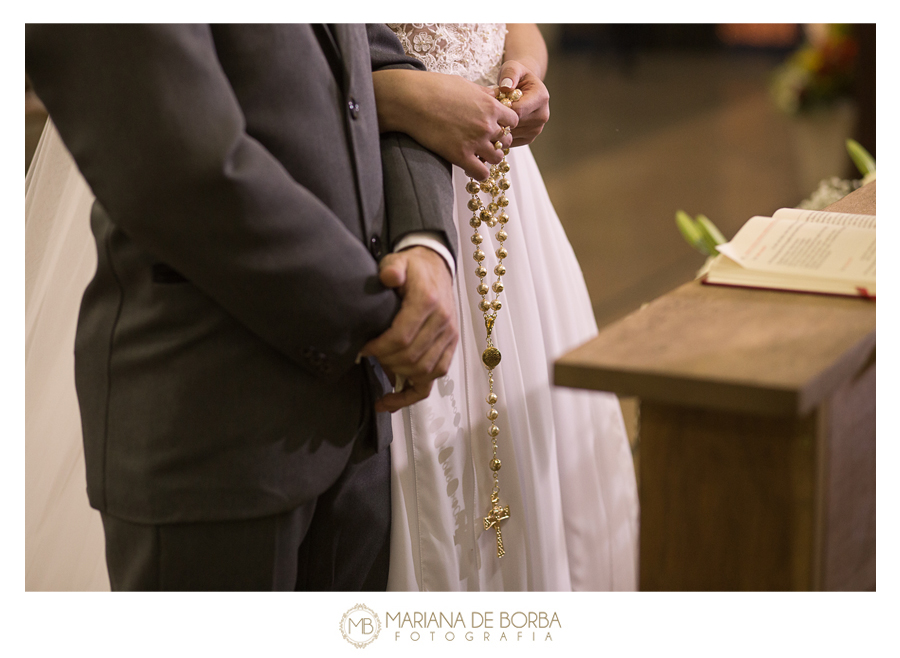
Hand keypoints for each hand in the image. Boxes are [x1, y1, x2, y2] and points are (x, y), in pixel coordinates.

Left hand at [360, 246, 457, 412]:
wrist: (437, 268)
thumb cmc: (413, 268)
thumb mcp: (399, 260)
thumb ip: (392, 268)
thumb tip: (389, 276)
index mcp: (429, 302)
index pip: (402, 336)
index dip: (379, 347)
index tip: (363, 347)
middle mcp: (443, 323)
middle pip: (411, 357)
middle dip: (385, 361)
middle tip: (369, 355)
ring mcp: (449, 338)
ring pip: (423, 371)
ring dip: (398, 374)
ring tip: (381, 368)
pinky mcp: (449, 349)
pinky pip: (433, 379)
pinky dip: (411, 394)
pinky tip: (390, 401)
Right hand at [374, 69, 518, 179]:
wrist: (411, 99)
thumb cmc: (435, 87)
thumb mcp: (465, 85)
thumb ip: (485, 94)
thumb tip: (498, 95)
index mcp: (490, 106)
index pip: (513, 121)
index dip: (504, 124)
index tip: (493, 125)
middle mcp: (487, 125)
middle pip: (505, 141)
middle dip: (497, 141)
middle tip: (483, 141)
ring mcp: (475, 142)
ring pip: (497, 158)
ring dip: (489, 157)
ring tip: (477, 154)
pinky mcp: (460, 156)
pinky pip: (481, 173)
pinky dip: (478, 172)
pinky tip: (469, 166)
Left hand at [496, 59, 549, 146]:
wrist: (523, 87)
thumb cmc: (515, 77)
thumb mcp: (512, 68)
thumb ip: (510, 74)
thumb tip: (506, 87)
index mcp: (541, 97)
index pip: (517, 110)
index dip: (501, 108)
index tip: (492, 102)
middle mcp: (543, 115)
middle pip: (515, 124)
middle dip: (500, 118)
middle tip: (491, 109)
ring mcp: (537, 129)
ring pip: (512, 135)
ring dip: (500, 128)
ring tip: (495, 115)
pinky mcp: (530, 138)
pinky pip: (511, 142)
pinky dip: (502, 135)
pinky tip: (498, 124)